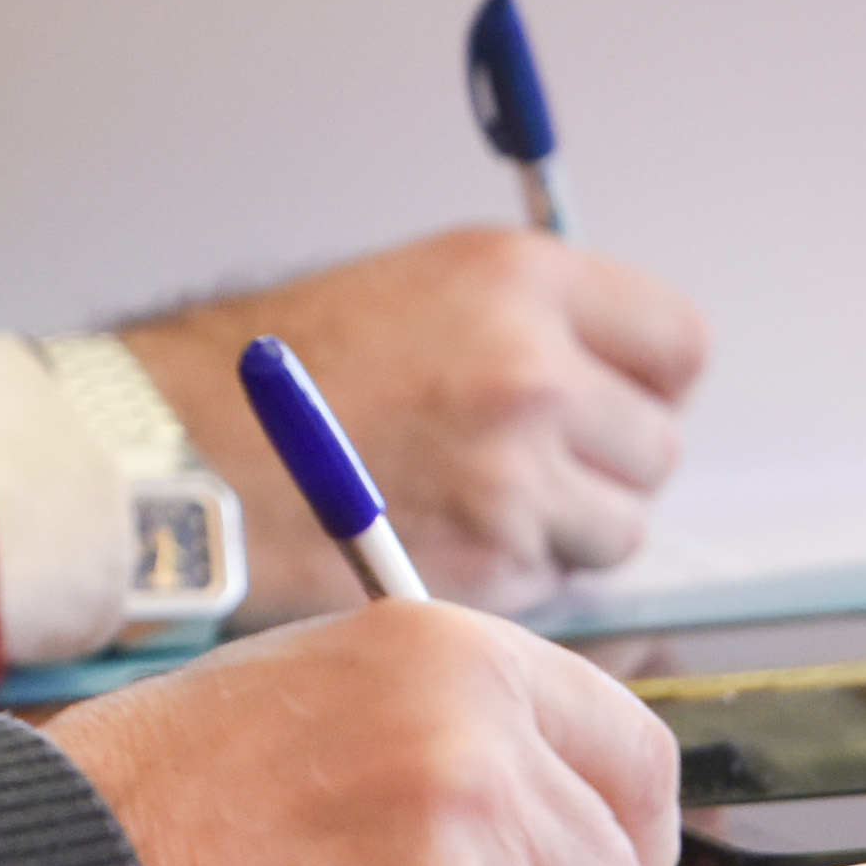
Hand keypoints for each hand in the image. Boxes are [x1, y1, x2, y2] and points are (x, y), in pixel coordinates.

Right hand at [118, 228, 706, 617]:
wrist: (189, 451)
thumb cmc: (278, 370)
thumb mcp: (418, 287)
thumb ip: (527, 319)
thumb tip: (609, 368)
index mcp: (519, 282)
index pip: (677, 344)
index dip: (648, 379)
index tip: (620, 394)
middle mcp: (532, 372)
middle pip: (655, 446)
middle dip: (603, 463)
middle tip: (530, 460)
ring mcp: (516, 474)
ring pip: (616, 528)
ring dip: (566, 529)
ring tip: (475, 503)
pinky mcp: (492, 563)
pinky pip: (555, 583)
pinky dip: (515, 575)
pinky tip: (440, 536)